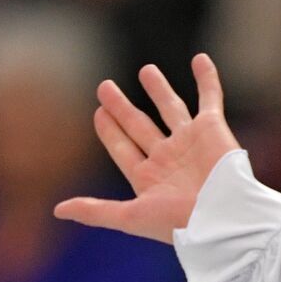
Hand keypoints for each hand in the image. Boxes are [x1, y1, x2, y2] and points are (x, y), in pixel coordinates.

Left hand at [54, 53, 240, 243]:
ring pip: (171, 109)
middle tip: (104, 88)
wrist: (223, 216)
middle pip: (139, 127)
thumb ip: (95, 211)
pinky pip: (210, 98)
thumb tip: (57, 211)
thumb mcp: (130, 217)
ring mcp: (190, 143)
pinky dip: (207, 79)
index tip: (98, 113)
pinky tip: (200, 59)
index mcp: (149, 180)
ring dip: (158, 90)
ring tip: (146, 70)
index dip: (109, 132)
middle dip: (122, 109)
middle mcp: (168, 160)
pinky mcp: (213, 129)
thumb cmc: (178, 222)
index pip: (123, 150)